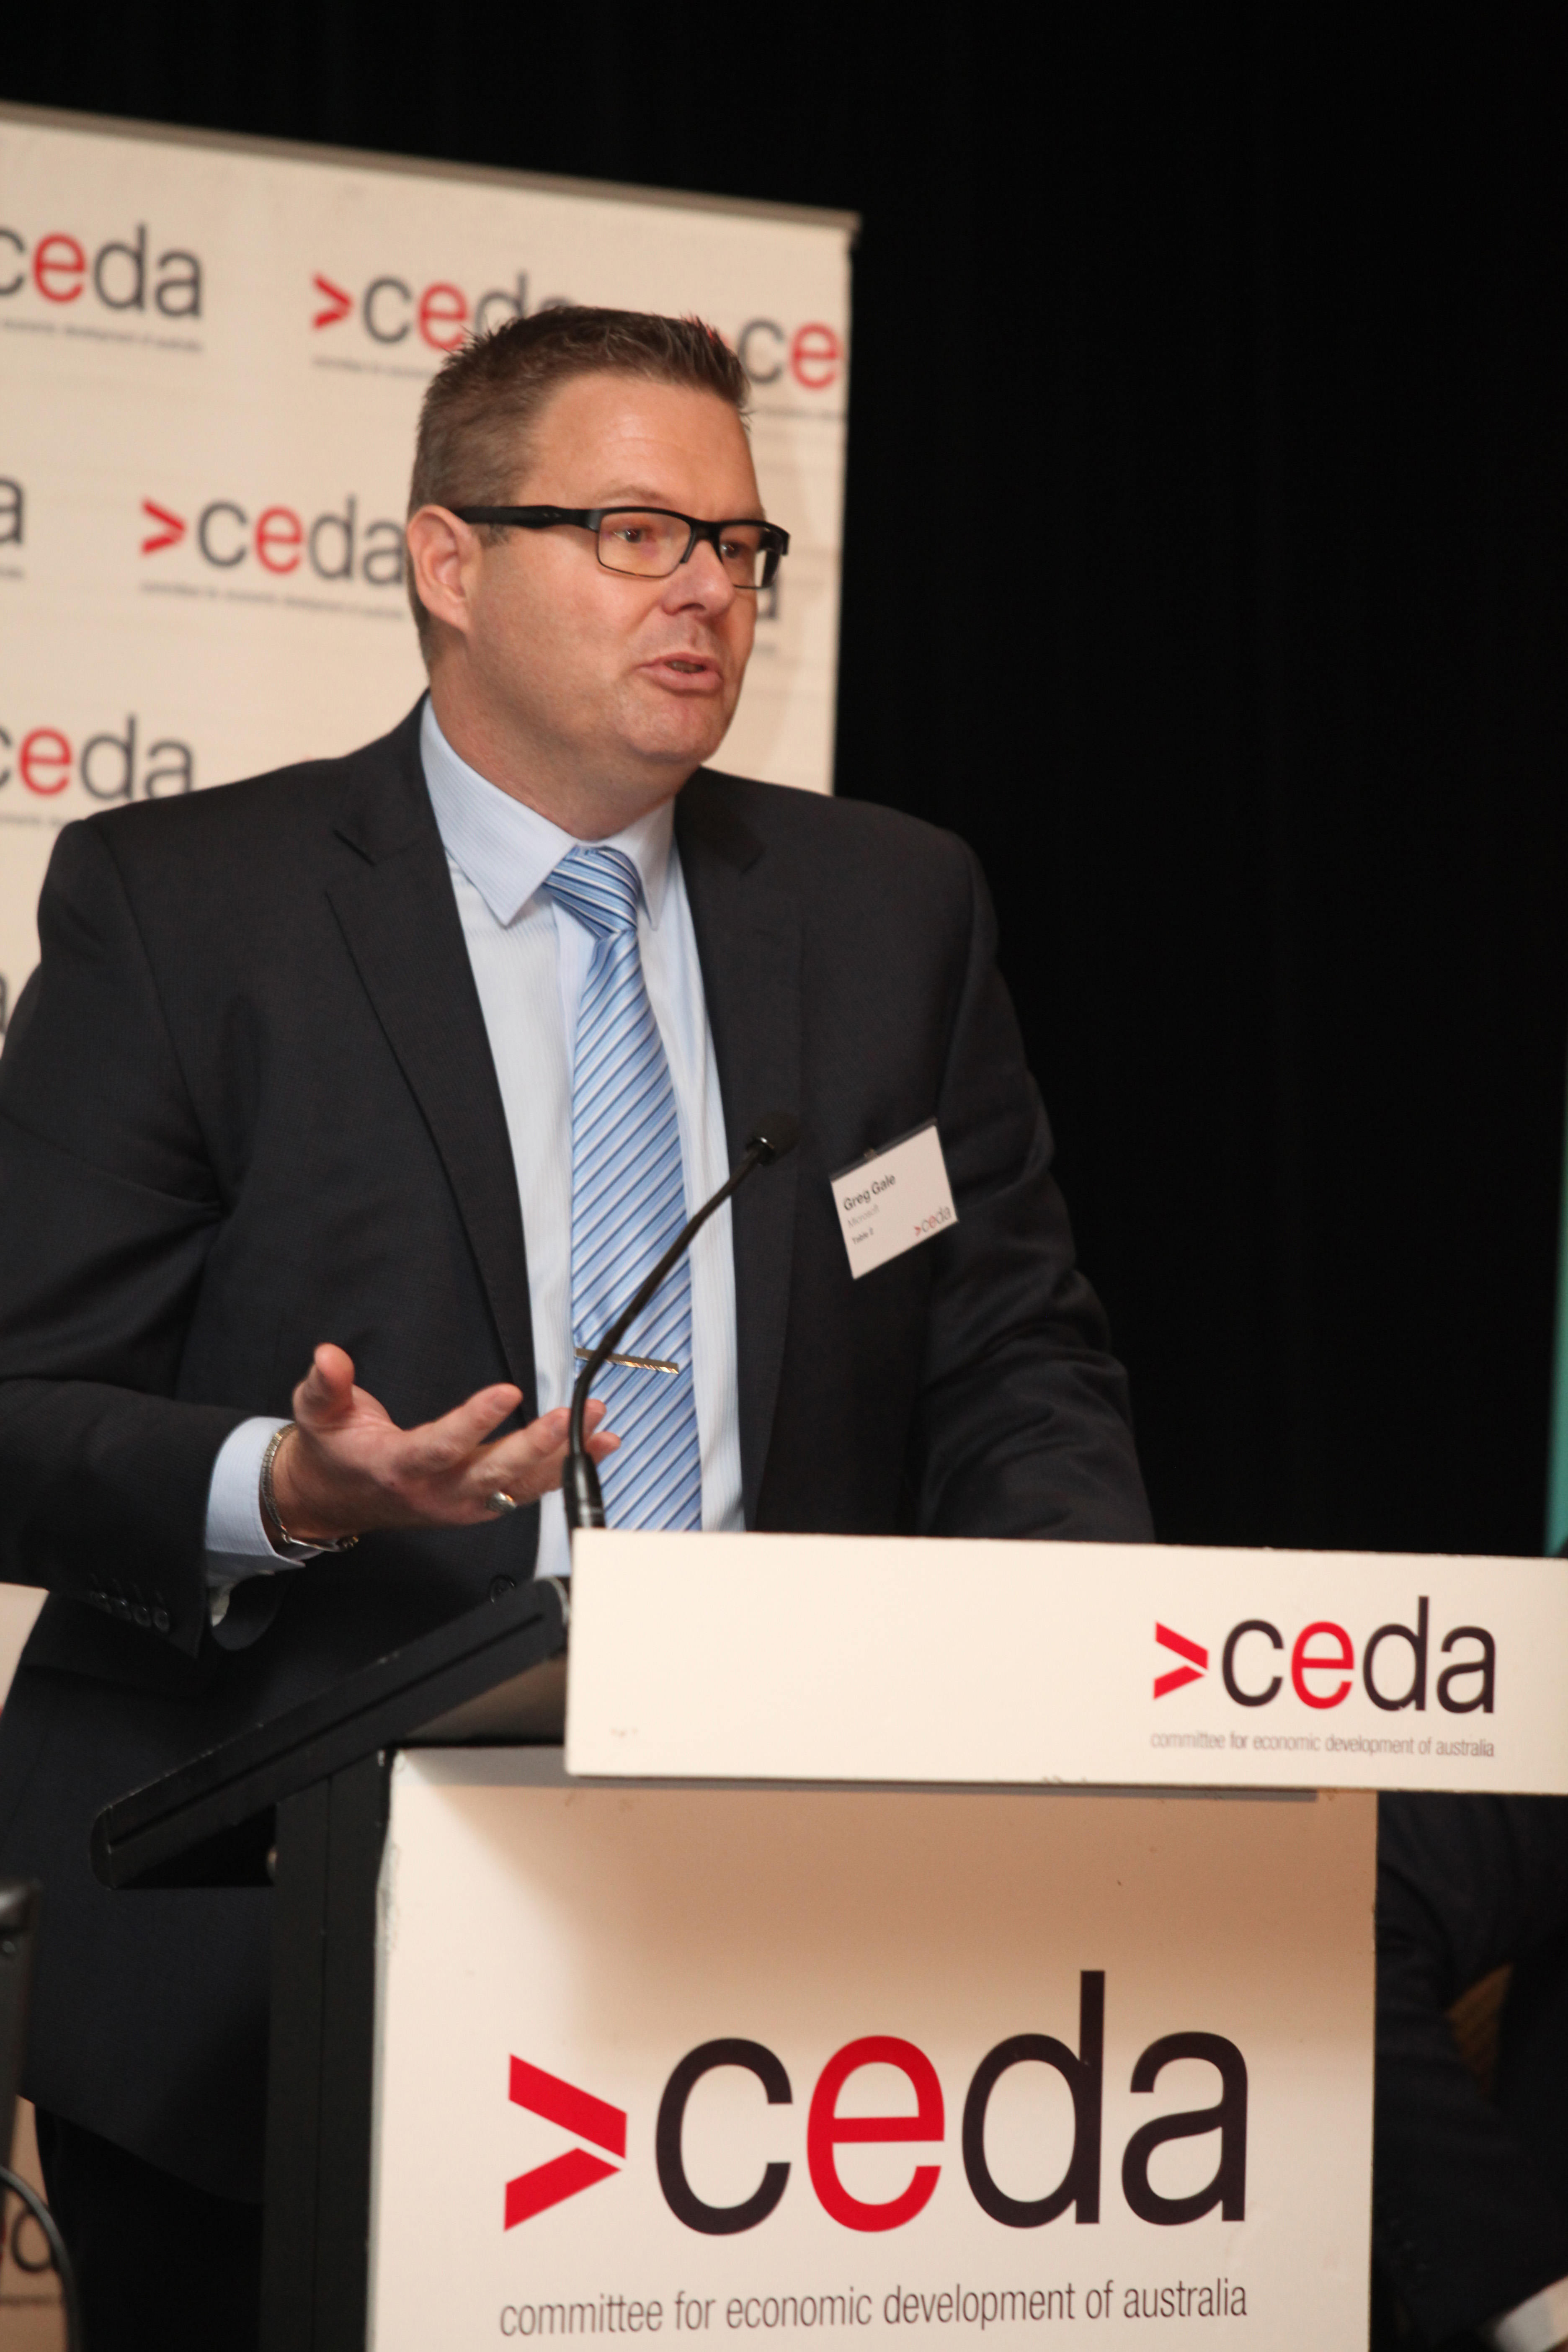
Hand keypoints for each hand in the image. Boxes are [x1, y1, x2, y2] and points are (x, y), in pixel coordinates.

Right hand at [268, 1343, 617, 1542]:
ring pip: (520, 1485)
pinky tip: (595, 1447)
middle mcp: (436, 1492)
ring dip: (562, 1458)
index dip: (474, 1422)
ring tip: (598, 1430)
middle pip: (492, 1473)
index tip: (507, 1392)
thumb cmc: (335, 1452)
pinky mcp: (479, 1504)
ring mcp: (461, 1503)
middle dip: (535, 1447)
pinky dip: (563, 1470)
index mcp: (397, 1467)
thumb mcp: (317, 1412)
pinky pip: (528, 1490)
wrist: (335, 1499)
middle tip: (568, 1418)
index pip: (441, 1446)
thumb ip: (326, 1384)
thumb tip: (329, 1355)